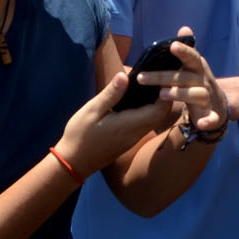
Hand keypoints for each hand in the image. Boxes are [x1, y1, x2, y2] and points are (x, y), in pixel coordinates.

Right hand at [54, 69, 175, 177]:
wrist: (73, 163)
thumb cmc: (80, 135)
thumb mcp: (92, 110)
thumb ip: (111, 94)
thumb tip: (125, 75)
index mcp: (129, 125)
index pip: (158, 110)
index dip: (165, 94)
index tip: (160, 78)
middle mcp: (136, 133)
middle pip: (160, 115)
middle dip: (163, 97)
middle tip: (157, 78)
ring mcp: (132, 139)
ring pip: (153, 120)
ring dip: (155, 104)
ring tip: (148, 85)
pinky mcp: (128, 141)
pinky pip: (145, 124)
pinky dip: (147, 111)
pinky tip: (137, 100)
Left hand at [136, 25, 226, 135]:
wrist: (218, 105)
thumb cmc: (198, 82)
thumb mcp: (193, 66)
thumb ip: (187, 50)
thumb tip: (184, 28)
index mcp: (197, 68)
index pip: (191, 57)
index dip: (183, 51)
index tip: (172, 46)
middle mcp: (204, 80)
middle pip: (184, 77)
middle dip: (163, 77)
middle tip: (141, 78)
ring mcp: (209, 98)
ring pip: (197, 94)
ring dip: (180, 94)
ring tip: (161, 95)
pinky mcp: (213, 115)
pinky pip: (212, 119)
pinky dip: (208, 121)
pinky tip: (199, 124)